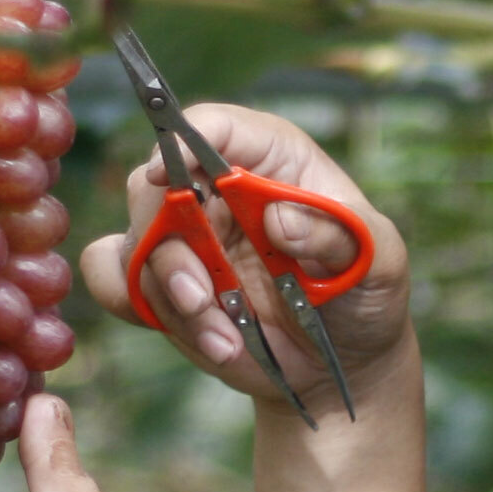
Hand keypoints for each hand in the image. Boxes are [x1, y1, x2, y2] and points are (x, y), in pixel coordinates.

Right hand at [78, 104, 412, 418]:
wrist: (342, 365)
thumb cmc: (365, 296)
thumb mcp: (379, 262)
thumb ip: (338, 235)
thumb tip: (279, 217)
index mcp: (273, 160)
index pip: (214, 126)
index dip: (181, 141)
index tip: (165, 176)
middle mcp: (219, 189)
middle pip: (153, 185)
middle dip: (170, 246)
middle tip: (202, 297)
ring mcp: (186, 236)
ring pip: (136, 244)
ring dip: (170, 296)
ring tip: (228, 337)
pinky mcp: (161, 282)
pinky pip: (113, 277)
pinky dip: (144, 309)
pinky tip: (209, 340)